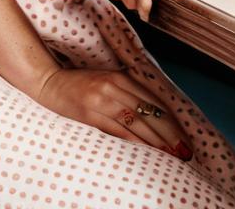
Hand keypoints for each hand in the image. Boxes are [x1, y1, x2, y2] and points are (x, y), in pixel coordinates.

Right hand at [35, 68, 191, 158]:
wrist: (47, 83)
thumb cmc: (78, 84)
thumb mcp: (105, 80)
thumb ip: (126, 92)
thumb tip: (152, 114)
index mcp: (119, 77)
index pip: (153, 101)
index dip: (171, 121)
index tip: (185, 138)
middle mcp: (113, 87)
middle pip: (149, 113)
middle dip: (170, 135)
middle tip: (186, 152)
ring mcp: (101, 100)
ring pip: (137, 123)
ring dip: (157, 142)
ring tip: (173, 157)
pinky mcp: (89, 115)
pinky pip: (117, 131)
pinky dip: (135, 143)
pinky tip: (146, 153)